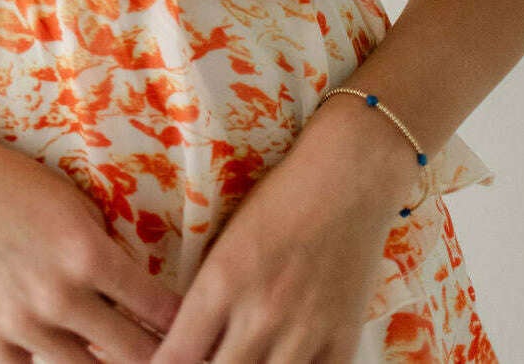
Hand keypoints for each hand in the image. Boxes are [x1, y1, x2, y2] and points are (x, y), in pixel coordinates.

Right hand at [0, 128, 184, 363]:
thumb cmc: (15, 183)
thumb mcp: (75, 205)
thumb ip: (106, 251)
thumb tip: (137, 294)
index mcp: (88, 254)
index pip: (157, 309)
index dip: (185, 326)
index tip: (199, 334)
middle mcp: (59, 297)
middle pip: (131, 354)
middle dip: (158, 358)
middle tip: (174, 358)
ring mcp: (22, 325)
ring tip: (121, 359)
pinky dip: (50, 363)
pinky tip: (63, 355)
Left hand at [146, 101, 419, 362]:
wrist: (346, 178)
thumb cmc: (279, 198)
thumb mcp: (227, 240)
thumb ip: (207, 296)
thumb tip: (186, 345)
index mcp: (222, 281)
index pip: (177, 356)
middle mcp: (260, 313)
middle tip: (208, 360)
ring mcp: (304, 332)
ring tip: (245, 360)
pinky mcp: (342, 341)